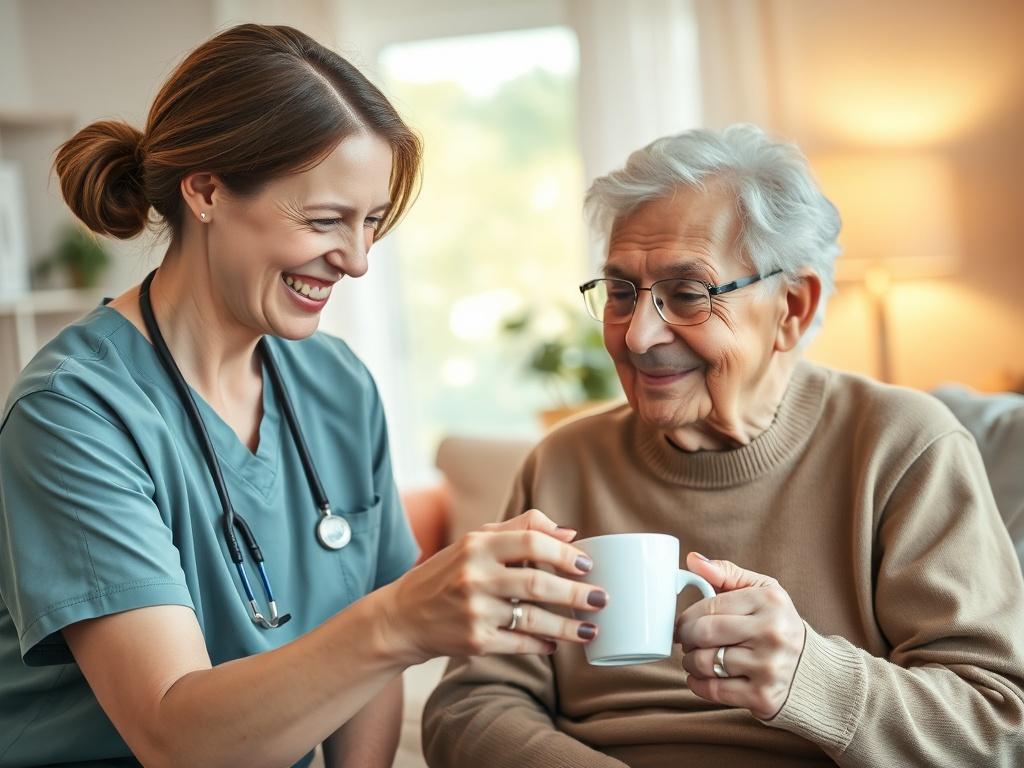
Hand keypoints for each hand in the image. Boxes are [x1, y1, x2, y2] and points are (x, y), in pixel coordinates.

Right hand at [379, 509, 606, 665]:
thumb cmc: (447, 574)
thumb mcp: (475, 541)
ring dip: (568, 626)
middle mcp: (475, 576)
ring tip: (590, 628)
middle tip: (601, 599)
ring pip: (533, 618)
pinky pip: (519, 644)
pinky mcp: (474, 642)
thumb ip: (521, 529)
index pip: (530, 542)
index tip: (587, 564)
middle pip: (538, 583)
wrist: (403, 617)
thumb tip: (569, 534)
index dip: (563, 553)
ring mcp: (474, 611)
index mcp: (477, 545)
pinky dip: (542, 645)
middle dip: (576, 593)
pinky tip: (556, 644)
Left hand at [674, 554, 804, 719]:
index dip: (687, 616)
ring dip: (689, 662)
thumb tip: (692, 560)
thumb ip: (727, 574)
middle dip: (685, 638)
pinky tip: (701, 677)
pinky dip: (698, 684)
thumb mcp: (762, 591)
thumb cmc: (778, 625)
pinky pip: (713, 691)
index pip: (709, 605)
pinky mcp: (763, 697)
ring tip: (695, 658)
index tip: (681, 623)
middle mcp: (772, 633)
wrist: (812, 671)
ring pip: (705, 663)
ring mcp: (768, 667)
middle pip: (704, 633)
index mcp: (770, 602)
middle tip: (685, 640)